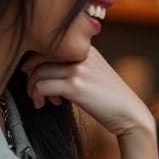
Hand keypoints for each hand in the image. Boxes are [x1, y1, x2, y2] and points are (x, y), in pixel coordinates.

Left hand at [21, 48, 152, 139]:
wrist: (130, 113)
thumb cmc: (110, 98)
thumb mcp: (95, 73)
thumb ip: (75, 66)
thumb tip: (44, 69)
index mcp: (86, 48)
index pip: (49, 45)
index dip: (37, 61)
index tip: (39, 77)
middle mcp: (82, 54)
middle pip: (39, 56)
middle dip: (29, 73)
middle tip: (34, 89)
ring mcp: (79, 69)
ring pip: (38, 72)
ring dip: (33, 89)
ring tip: (40, 101)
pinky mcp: (76, 86)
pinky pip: (42, 86)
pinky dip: (39, 97)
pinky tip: (47, 105)